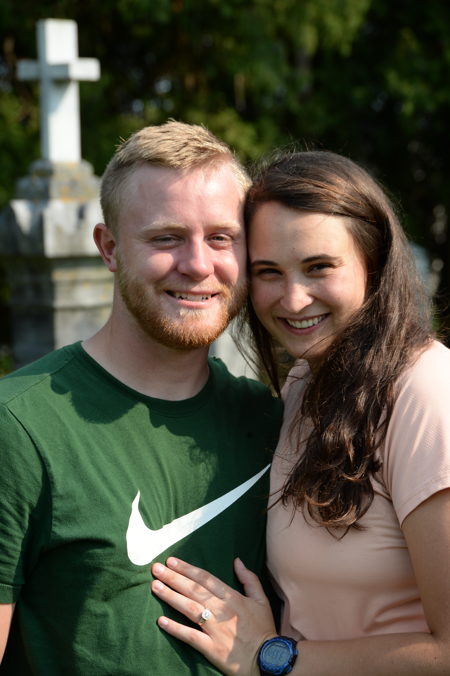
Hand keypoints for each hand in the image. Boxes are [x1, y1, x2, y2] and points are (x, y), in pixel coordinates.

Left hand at [151, 556, 276, 674]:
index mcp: (233, 597)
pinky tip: (161, 621)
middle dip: (173, 577)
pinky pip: (190, 636)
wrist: (269, 660)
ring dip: (171, 597)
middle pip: (193, 590)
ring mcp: (215, 629)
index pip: (205, 579)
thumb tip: (237, 561)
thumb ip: (249, 579)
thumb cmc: (264, 630)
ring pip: (189, 608)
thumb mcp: (262, 600)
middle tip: (156, 568)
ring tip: (155, 586)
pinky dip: (175, 628)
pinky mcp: (211, 648)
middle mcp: (222, 610)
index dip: (187, 569)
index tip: (172, 561)